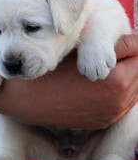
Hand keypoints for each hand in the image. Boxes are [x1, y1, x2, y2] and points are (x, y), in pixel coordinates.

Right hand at [0, 34, 137, 128]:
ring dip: (129, 73)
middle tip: (119, 49)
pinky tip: (110, 82)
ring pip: (135, 88)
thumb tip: (127, 42)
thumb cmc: (51, 72)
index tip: (123, 39)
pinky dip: (123, 90)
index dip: (132, 42)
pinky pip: (125, 103)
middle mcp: (119, 100)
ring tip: (115, 63)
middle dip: (132, 57)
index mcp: (115, 79)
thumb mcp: (79, 52)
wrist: (31, 101)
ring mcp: (112, 113)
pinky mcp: (104, 121)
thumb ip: (107, 46)